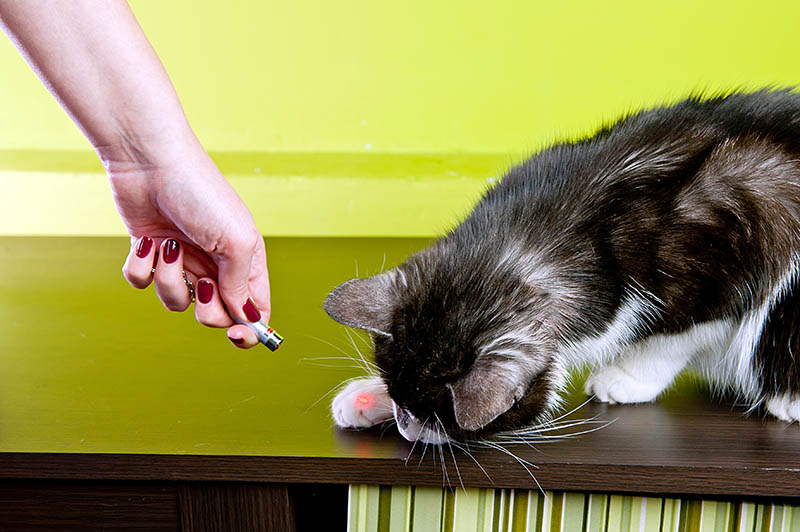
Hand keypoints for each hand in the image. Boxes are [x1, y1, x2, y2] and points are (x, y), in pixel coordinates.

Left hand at [110, 145, 269, 348]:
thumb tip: (243, 317)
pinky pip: (144, 283)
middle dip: (207, 307)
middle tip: (204, 283)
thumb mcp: (236, 240)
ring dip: (170, 280)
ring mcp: (183, 261)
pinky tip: (147, 243)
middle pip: (216, 315)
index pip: (254, 308)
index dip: (250, 329)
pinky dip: (143, 267)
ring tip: (169, 249)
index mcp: (245, 261)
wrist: (150, 161)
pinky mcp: (151, 254)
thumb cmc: (201, 193)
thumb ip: (241, 284)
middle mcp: (216, 265)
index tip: (237, 336)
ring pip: (177, 302)